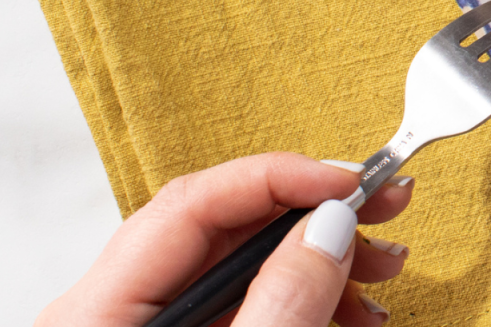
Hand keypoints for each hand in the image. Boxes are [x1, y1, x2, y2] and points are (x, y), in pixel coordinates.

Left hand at [37, 152, 415, 326]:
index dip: (282, 176)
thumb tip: (327, 227)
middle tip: (390, 206)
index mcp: (99, 312)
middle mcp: (116, 313)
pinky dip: (308, 299)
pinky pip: (252, 307)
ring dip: (325, 260)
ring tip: (386, 270)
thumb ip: (283, 303)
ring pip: (246, 269)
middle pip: (226, 229)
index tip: (355, 181)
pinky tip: (353, 309)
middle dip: (318, 216)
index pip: (194, 200)